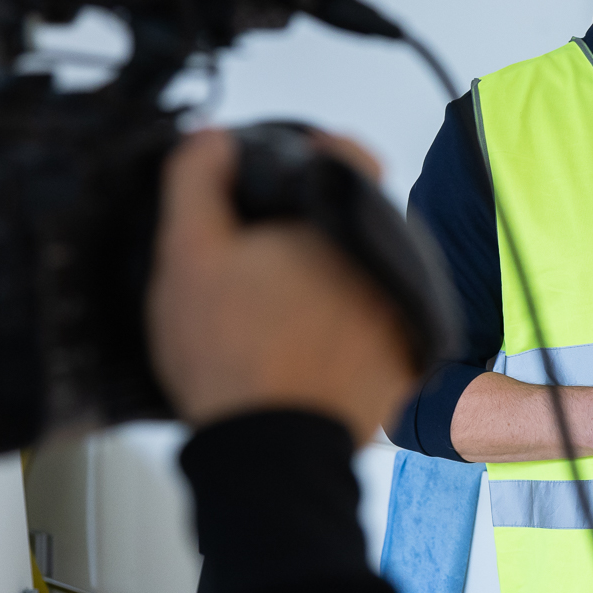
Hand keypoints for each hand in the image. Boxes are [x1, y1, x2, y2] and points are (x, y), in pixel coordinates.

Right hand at [147, 128, 416, 444]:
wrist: (268, 452)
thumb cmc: (230, 357)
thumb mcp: (186, 254)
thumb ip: (197, 182)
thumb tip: (213, 140)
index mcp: (343, 228)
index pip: (352, 157)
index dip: (315, 154)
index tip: (284, 171)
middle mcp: (389, 265)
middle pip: (357, 222)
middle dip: (316, 228)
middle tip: (264, 253)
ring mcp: (403, 314)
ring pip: (369, 273)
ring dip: (334, 277)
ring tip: (278, 303)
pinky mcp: (406, 362)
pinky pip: (379, 325)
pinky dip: (350, 325)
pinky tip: (305, 339)